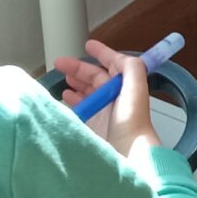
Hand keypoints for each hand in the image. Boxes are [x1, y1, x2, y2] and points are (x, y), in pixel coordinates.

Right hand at [55, 39, 162, 153]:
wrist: (127, 151)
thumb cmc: (132, 120)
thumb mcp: (136, 86)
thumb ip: (131, 67)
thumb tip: (118, 56)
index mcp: (126, 86)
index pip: (113, 65)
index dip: (102, 53)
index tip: (89, 45)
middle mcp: (115, 98)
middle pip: (95, 77)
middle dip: (79, 68)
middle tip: (61, 62)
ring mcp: (103, 112)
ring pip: (87, 91)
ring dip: (75, 82)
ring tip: (63, 77)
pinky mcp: (93, 125)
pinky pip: (81, 108)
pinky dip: (73, 100)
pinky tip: (65, 96)